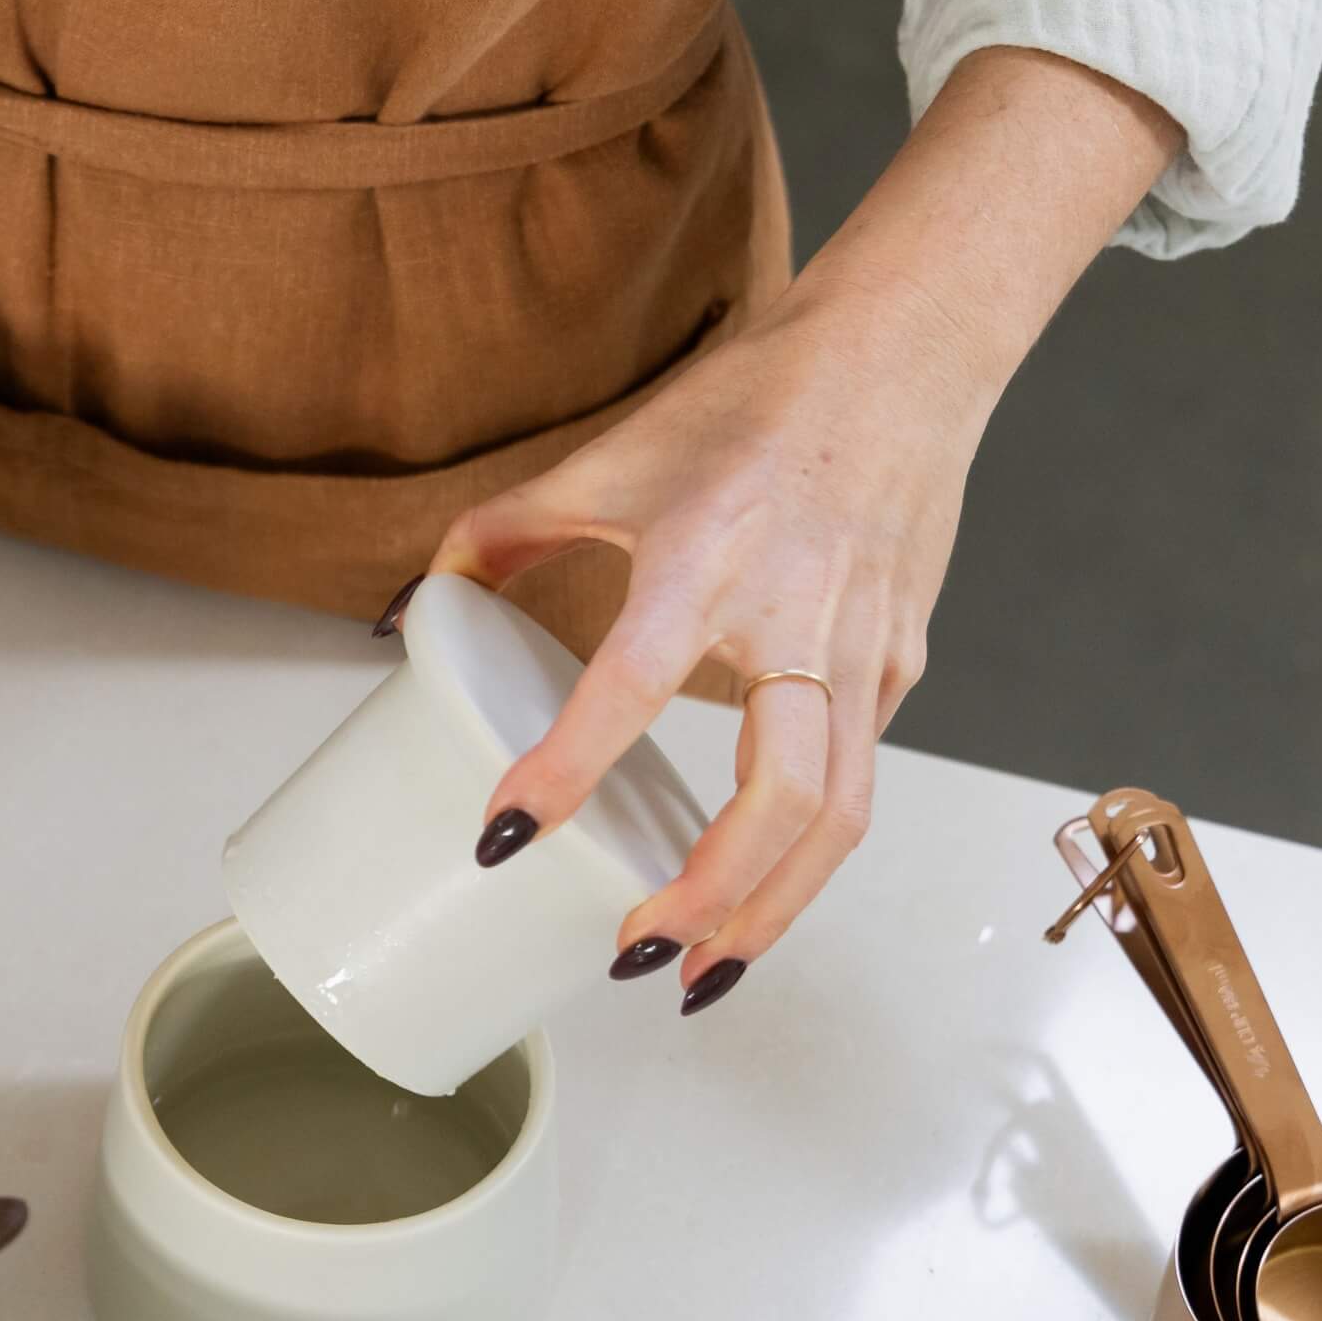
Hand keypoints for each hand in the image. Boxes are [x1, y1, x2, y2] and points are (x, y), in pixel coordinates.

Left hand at [432, 274, 983, 1010]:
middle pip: (779, 796)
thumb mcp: (612, 460)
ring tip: (704, 971)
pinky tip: (754, 890)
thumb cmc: (761, 399)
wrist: (904, 349)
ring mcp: (864, 649)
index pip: (630, 685)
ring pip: (839, 817)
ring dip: (770, 911)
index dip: (565, 769)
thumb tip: (417, 604)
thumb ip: (503, 533)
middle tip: (637, 954)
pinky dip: (804, 853)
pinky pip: (857, 779)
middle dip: (709, 896)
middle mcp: (795, 614)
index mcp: (706, 557)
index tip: (503, 837)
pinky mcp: (901, 665)